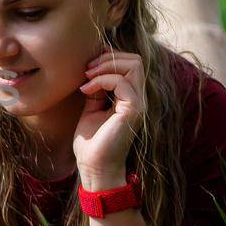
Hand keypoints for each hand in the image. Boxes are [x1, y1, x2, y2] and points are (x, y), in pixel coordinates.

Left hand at [73, 51, 144, 186]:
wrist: (94, 167)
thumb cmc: (91, 143)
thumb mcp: (91, 109)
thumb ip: (96, 90)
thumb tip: (92, 70)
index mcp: (130, 98)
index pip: (130, 64)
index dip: (108, 58)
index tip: (87, 68)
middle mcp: (138, 99)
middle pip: (135, 60)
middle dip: (107, 58)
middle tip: (86, 70)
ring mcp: (138, 104)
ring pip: (134, 65)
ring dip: (105, 66)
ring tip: (87, 77)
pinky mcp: (133, 110)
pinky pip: (121, 82)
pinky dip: (101, 80)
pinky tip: (86, 90)